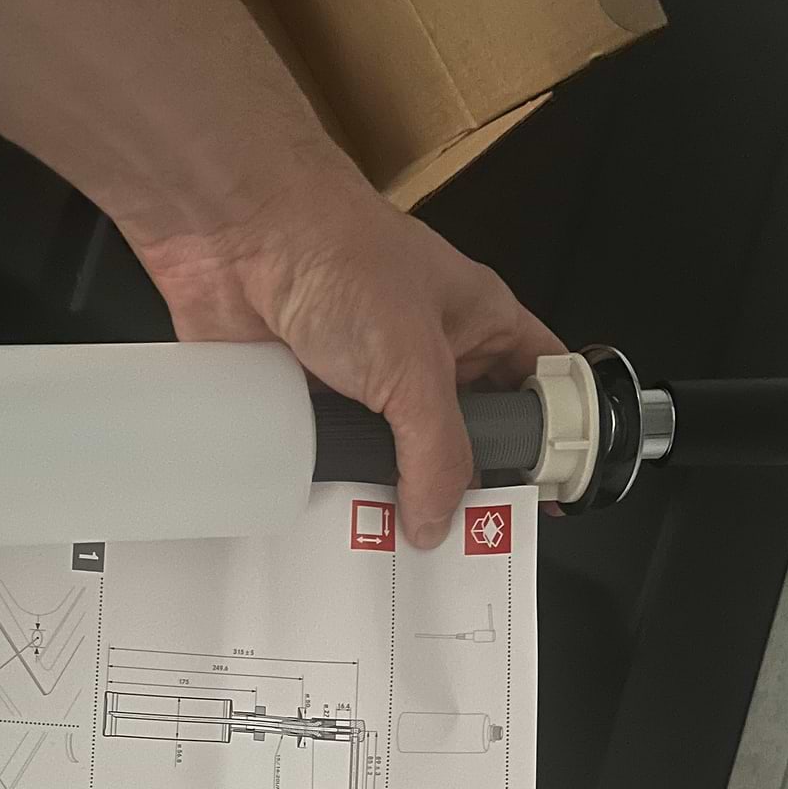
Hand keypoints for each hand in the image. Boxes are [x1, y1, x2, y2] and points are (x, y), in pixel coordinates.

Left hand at [132, 161, 564, 547]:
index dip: (550, 438)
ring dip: (390, 501)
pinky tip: (335, 526)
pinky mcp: (310, 402)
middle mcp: (426, 355)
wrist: (237, 236)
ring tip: (395, 552)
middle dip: (463, 491)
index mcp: (478, 325)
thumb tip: (440, 521)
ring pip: (393, 461)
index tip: (547, 495)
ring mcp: (365, 382)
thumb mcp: (415, 367)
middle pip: (464, 439)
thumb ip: (439, 454)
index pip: (537, 386)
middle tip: (466, 548)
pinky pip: (331, 462)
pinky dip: (332, 491)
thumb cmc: (339, 260)